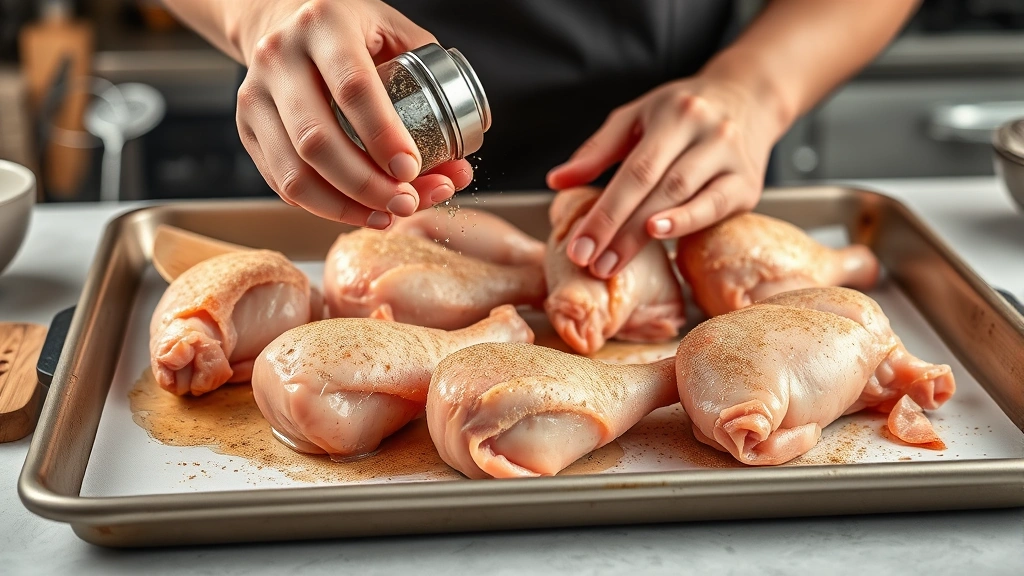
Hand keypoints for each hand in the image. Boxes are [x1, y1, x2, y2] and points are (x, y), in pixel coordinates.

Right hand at [234, 0, 472, 227]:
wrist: (281, 19)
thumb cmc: (351, 31)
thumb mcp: (392, 32)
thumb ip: (430, 81)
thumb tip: (464, 156)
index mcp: (324, 24)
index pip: (354, 88)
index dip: (385, 137)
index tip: (413, 170)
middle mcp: (280, 57)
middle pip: (318, 140)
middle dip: (367, 185)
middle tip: (407, 202)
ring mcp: (255, 95)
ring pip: (295, 172)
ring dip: (346, 206)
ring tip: (387, 215)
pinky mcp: (246, 128)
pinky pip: (282, 183)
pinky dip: (323, 207)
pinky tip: (359, 212)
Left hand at [546, 75, 778, 278]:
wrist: (749, 98)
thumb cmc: (682, 113)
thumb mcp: (637, 117)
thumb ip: (597, 150)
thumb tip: (556, 181)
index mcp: (673, 114)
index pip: (632, 170)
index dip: (603, 211)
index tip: (578, 245)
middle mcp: (706, 132)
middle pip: (655, 187)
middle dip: (617, 229)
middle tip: (590, 262)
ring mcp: (731, 157)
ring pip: (683, 197)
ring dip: (644, 234)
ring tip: (614, 260)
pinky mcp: (748, 184)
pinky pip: (715, 207)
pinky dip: (687, 223)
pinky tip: (662, 238)